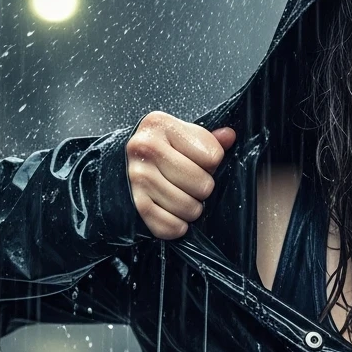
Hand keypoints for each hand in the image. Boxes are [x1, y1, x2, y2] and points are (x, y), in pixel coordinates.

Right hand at [126, 111, 236, 238]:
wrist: (122, 167)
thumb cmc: (158, 150)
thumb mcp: (181, 136)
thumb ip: (208, 138)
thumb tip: (229, 136)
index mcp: (160, 125)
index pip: (212, 156)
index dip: (212, 163)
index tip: (198, 162)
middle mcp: (145, 148)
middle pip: (203, 184)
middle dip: (203, 189)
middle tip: (192, 185)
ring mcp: (137, 177)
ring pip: (189, 207)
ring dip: (192, 209)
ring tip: (184, 199)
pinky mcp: (134, 203)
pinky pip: (169, 225)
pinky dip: (177, 226)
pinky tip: (176, 217)